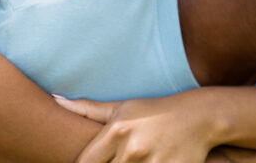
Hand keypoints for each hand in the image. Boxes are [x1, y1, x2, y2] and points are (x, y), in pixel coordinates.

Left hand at [54, 93, 255, 162]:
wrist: (201, 116)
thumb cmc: (155, 112)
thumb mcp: (123, 108)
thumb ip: (88, 109)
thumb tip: (54, 99)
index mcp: (116, 132)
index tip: (94, 162)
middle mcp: (132, 149)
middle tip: (123, 158)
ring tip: (139, 158)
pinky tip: (153, 161)